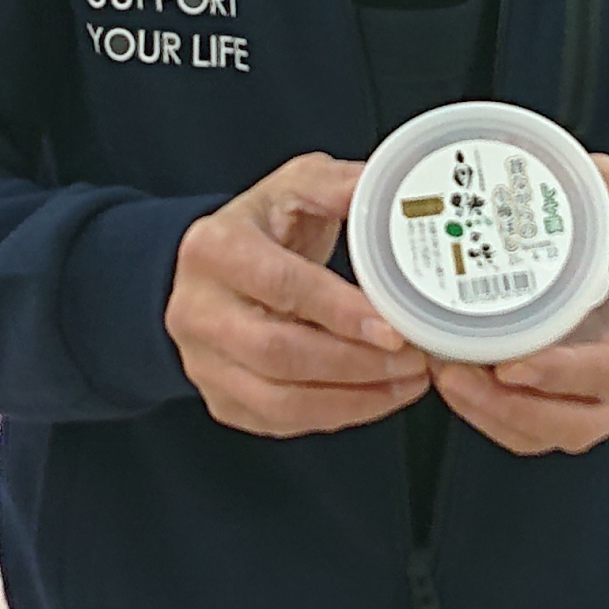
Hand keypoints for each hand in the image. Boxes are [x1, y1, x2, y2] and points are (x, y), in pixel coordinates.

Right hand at [166, 154, 431, 437]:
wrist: (217, 267)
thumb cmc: (264, 227)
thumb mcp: (296, 186)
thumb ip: (340, 186)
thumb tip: (391, 191)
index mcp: (214, 248)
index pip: (279, 284)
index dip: (338, 311)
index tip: (392, 327)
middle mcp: (196, 310)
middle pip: (276, 352)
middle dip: (355, 363)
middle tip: (412, 359)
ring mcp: (202, 362)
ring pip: (277, 400)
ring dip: (352, 398)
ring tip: (406, 382)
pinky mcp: (219, 398)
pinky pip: (280, 422)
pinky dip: (336, 415)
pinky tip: (376, 398)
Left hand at [436, 157, 608, 456]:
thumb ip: (591, 183)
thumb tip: (544, 160)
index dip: (562, 373)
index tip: (510, 365)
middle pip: (577, 423)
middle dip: (509, 408)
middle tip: (453, 375)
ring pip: (549, 435)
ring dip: (491, 417)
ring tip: (444, 377)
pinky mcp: (575, 414)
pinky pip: (533, 434)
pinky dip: (492, 419)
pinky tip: (457, 387)